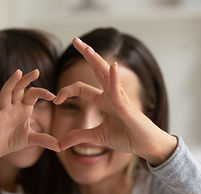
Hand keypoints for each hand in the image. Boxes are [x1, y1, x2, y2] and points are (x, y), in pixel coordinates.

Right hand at [0, 69, 59, 156]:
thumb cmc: (13, 140)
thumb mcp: (31, 139)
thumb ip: (45, 140)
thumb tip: (60, 147)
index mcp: (23, 108)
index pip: (33, 94)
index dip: (42, 93)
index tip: (53, 96)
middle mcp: (13, 106)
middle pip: (19, 88)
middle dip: (27, 80)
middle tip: (36, 71)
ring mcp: (3, 110)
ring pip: (6, 92)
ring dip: (11, 82)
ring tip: (18, 72)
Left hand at [54, 38, 176, 164]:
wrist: (145, 146)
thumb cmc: (126, 137)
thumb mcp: (97, 137)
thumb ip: (78, 137)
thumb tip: (60, 144)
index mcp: (103, 101)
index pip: (80, 88)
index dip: (65, 91)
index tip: (55, 100)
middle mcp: (110, 95)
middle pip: (96, 70)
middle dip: (86, 54)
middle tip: (75, 39)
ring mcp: (119, 98)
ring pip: (106, 75)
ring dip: (96, 60)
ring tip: (86, 48)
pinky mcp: (127, 107)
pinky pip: (118, 91)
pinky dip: (114, 79)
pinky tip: (112, 67)